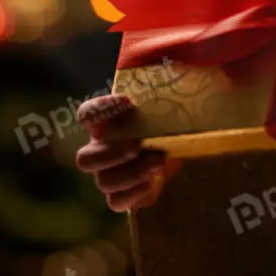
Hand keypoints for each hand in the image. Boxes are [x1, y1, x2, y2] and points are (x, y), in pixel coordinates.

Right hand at [74, 94, 180, 211]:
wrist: (173, 153)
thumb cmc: (163, 125)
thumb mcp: (163, 109)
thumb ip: (161, 97)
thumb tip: (190, 73)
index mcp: (104, 126)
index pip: (87, 114)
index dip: (101, 108)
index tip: (129, 102)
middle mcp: (98, 152)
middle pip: (85, 159)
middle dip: (112, 153)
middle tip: (137, 145)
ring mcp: (107, 177)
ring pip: (104, 182)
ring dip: (131, 173)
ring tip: (158, 162)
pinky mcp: (121, 197)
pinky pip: (117, 202)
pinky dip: (135, 193)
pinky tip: (153, 181)